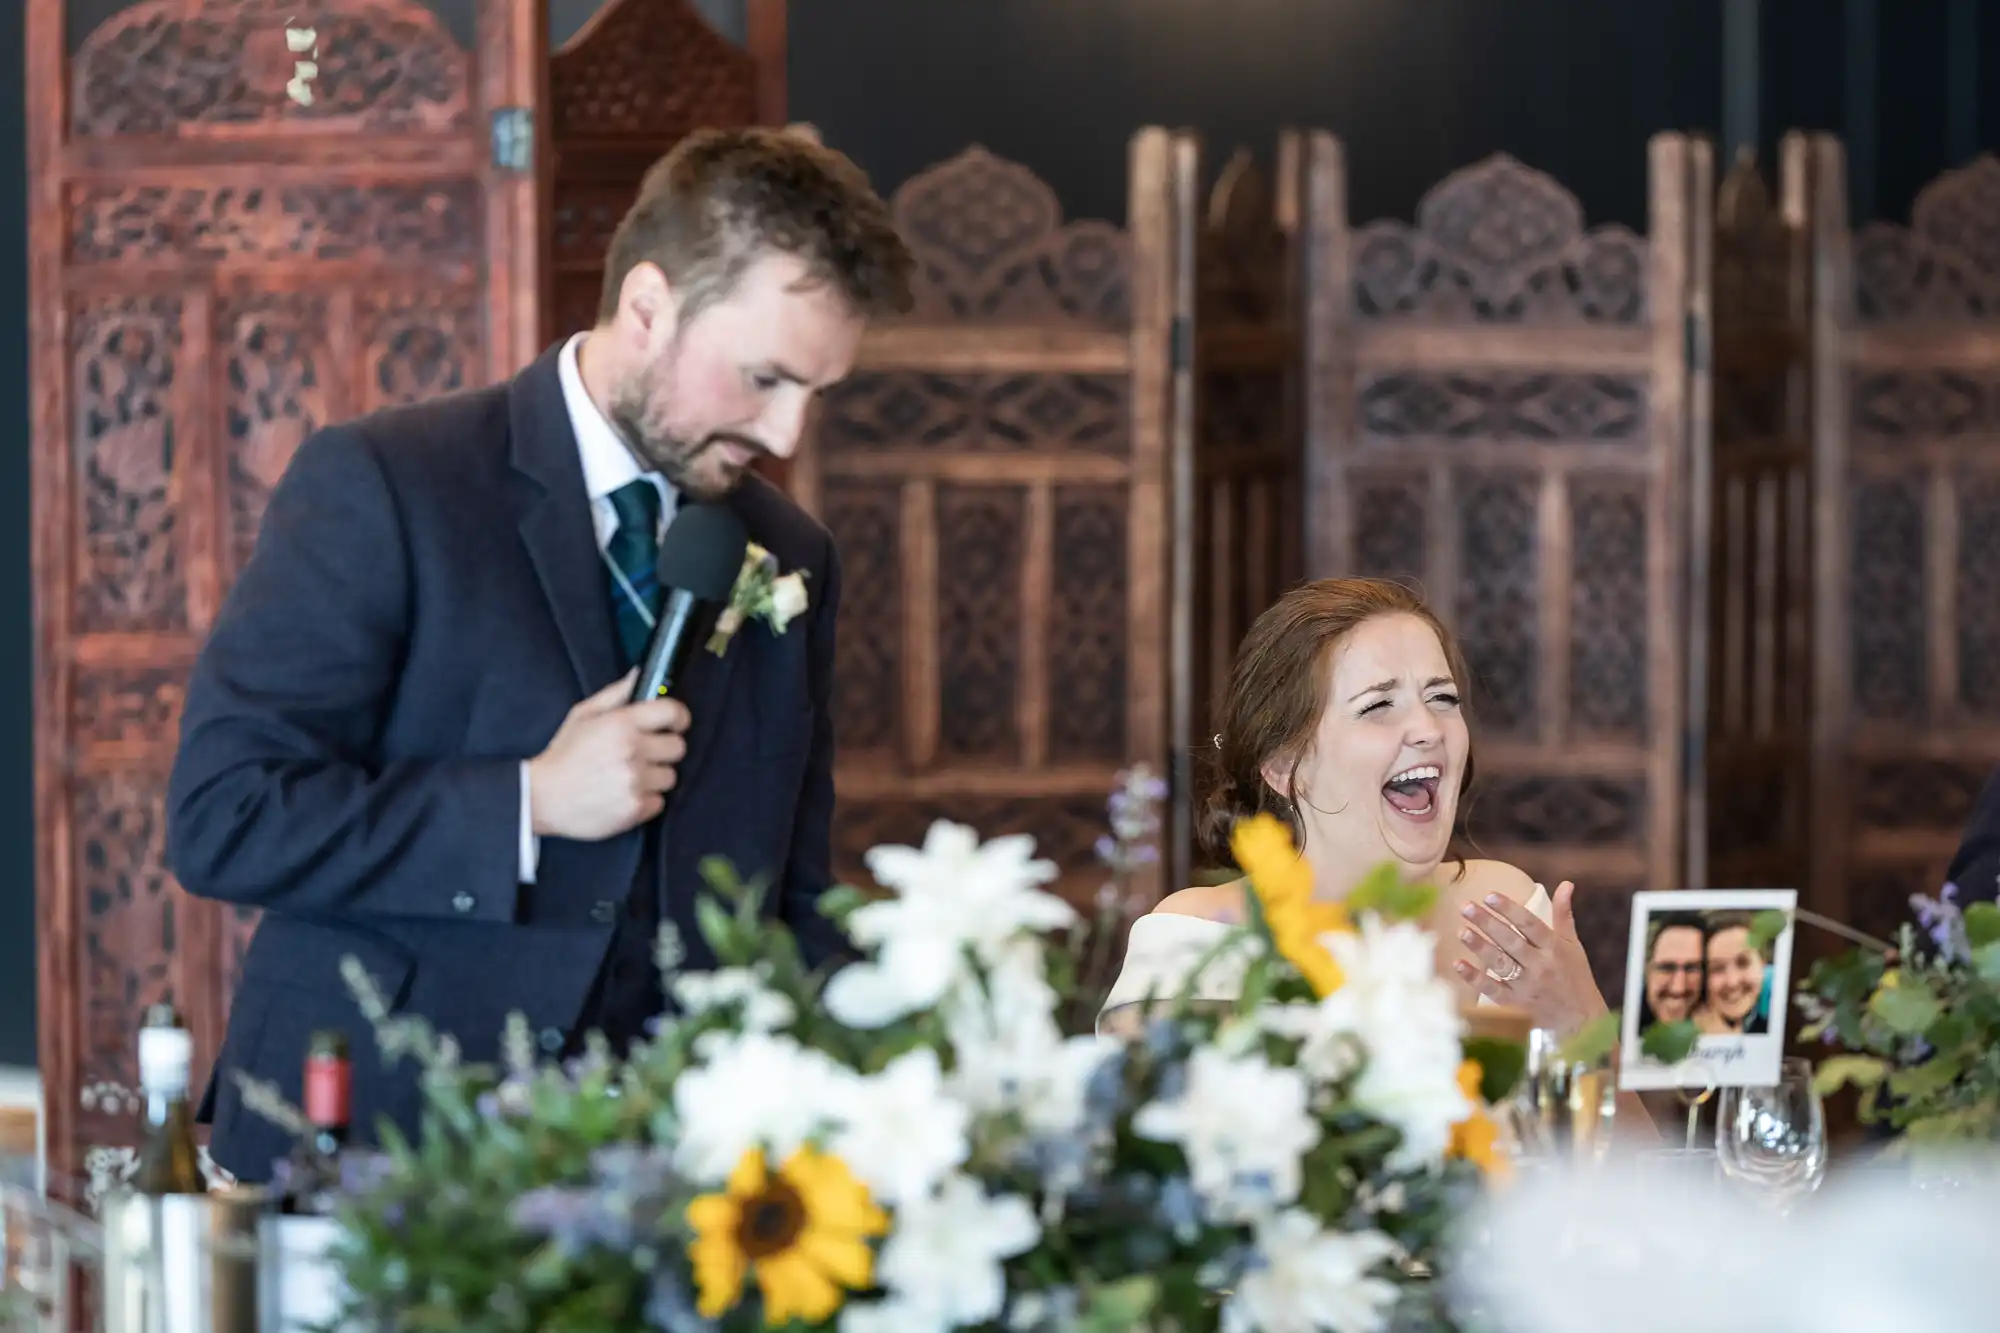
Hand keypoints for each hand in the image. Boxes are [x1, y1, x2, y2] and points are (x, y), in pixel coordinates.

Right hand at [526, 670, 690, 840]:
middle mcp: (632, 751)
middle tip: (644, 755)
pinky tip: (624, 795)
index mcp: (621, 724)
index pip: (672, 712)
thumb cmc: (564, 755)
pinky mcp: (635, 808)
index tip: (674, 724)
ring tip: (629, 777)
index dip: (678, 718)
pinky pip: (659, 802)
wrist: (542, 798)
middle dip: (664, 750)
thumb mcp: (583, 715)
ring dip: (654, 778)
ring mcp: (635, 782)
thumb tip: (640, 674)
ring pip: (670, 777)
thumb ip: (616, 693)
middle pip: (678, 748)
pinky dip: (646, 801)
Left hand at [1451, 881, 1607, 1033]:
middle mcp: (1540, 965)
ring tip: (1461, 931)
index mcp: (1553, 947)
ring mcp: (1527, 986)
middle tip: (1466, 907)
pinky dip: (1475, 978)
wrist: (1582, 1020)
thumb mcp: (1572, 944)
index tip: (1489, 895)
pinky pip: (1492, 989)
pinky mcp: (1516, 1004)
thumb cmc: (1575, 977)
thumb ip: (1563, 914)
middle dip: (1488, 923)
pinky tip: (1458, 964)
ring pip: (1500, 964)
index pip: (1529, 923)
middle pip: (1511, 941)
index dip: (1510, 909)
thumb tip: (1566, 884)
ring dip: (1480, 947)